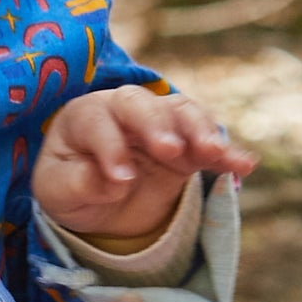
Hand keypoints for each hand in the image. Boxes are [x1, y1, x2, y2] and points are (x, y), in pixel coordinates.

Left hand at [32, 86, 254, 243]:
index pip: (97, 122)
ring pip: (181, 112)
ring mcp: (158, 122)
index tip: (121, 180)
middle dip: (157, 124)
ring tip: (214, 153)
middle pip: (141, 103)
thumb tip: (112, 182)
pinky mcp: (187, 144)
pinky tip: (243, 166)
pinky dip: (226, 152)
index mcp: (84, 115)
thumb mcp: (58, 192)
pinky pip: (208, 141)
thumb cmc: (70, 185)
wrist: (97, 198)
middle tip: (170, 150)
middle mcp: (122, 109)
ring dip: (198, 130)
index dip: (110, 148)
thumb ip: (77, 184)